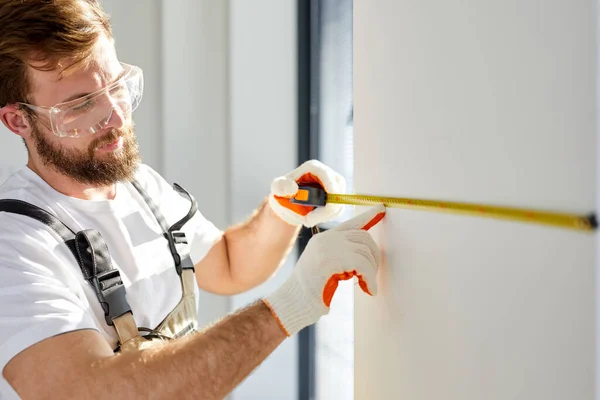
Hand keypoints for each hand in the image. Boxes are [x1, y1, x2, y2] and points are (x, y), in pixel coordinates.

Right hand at [263, 205, 385, 335]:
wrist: (292, 303)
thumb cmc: (311, 291)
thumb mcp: (328, 268)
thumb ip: (343, 256)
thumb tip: (366, 253)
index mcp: (324, 239)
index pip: (351, 223)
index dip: (368, 216)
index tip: (381, 208)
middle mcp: (326, 238)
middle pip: (363, 237)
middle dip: (374, 257)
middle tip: (371, 276)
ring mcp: (327, 246)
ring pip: (365, 252)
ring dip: (371, 272)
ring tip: (367, 286)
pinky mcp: (331, 259)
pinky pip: (362, 265)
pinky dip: (370, 279)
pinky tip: (369, 290)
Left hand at [269, 160, 345, 226]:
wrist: (288, 201)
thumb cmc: (282, 191)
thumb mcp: (277, 188)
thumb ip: (281, 187)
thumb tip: (294, 189)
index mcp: (313, 167)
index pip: (327, 175)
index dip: (330, 190)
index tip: (325, 208)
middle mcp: (327, 174)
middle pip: (337, 190)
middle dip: (326, 209)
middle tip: (308, 220)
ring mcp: (334, 185)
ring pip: (339, 202)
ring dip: (325, 215)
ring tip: (308, 218)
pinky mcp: (337, 196)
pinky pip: (339, 209)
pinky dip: (328, 217)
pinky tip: (315, 217)